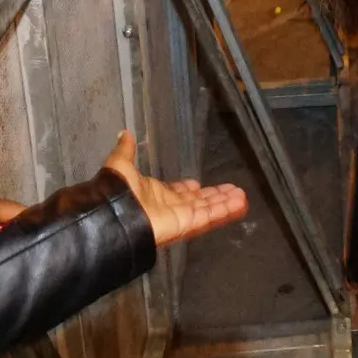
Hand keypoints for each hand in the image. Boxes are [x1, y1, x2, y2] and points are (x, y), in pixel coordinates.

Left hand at [100, 131, 246, 246]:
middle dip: (215, 196)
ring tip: (242, 197)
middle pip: (198, 201)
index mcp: (154, 193)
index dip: (189, 189)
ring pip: (207, 209)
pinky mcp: (187, 224)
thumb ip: (126, 150)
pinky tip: (239, 204)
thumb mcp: (120, 164)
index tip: (198, 184)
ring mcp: (180, 216)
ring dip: (224, 203)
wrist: (114, 215)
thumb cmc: (118, 190)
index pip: (177, 192)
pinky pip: (208, 217)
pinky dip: (224, 211)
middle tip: (233, 190)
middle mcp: (169, 206)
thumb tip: (124, 133)